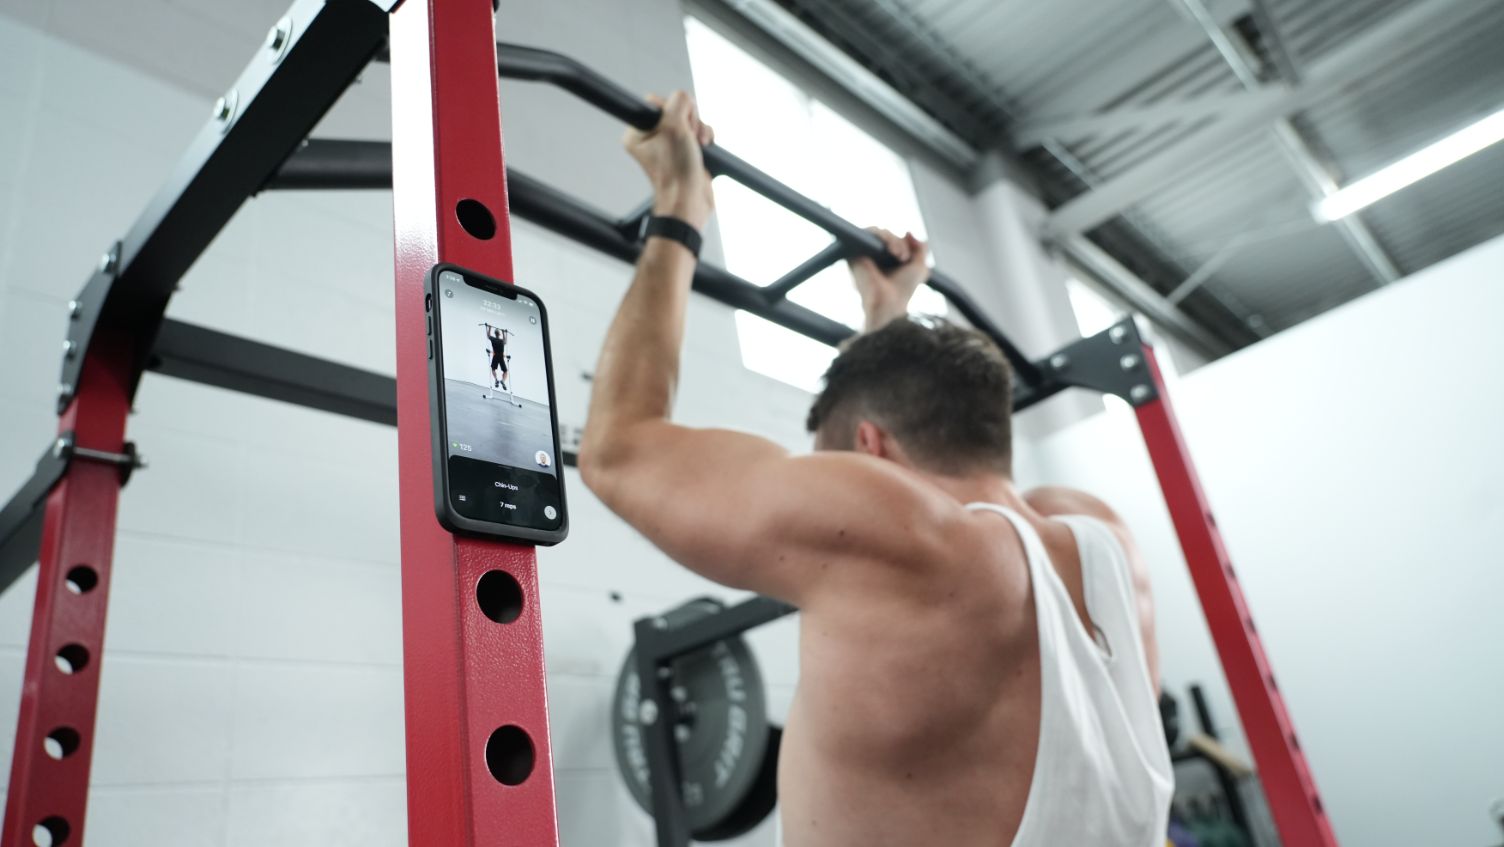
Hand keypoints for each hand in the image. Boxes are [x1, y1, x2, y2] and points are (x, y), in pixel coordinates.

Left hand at [623, 91, 714, 230]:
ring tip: (698, 144)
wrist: (691, 200)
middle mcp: (651, 137)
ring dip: (699, 128)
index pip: (655, 102)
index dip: (672, 110)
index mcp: (637, 133)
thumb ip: (679, 102)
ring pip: (689, 118)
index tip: (676, 127)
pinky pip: (698, 130)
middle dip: (689, 120)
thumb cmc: (677, 173)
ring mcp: (669, 143)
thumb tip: (684, 98)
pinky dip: (705, 136)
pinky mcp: (685, 149)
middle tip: (688, 137)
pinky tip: (704, 147)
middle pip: (675, 108)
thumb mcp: (675, 127)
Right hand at [850, 227, 928, 331]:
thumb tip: (908, 232)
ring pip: (878, 233)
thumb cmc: (904, 290)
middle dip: (899, 243)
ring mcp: (863, 254)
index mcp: (886, 260)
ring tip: (900, 255)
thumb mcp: (920, 267)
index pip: (894, 241)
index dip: (904, 244)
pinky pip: (868, 233)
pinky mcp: (855, 253)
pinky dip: (883, 237)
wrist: (890, 302)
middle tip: (904, 257)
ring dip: (893, 240)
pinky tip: (891, 250)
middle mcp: (872, 257)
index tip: (909, 257)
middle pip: (886, 235)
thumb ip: (920, 248)